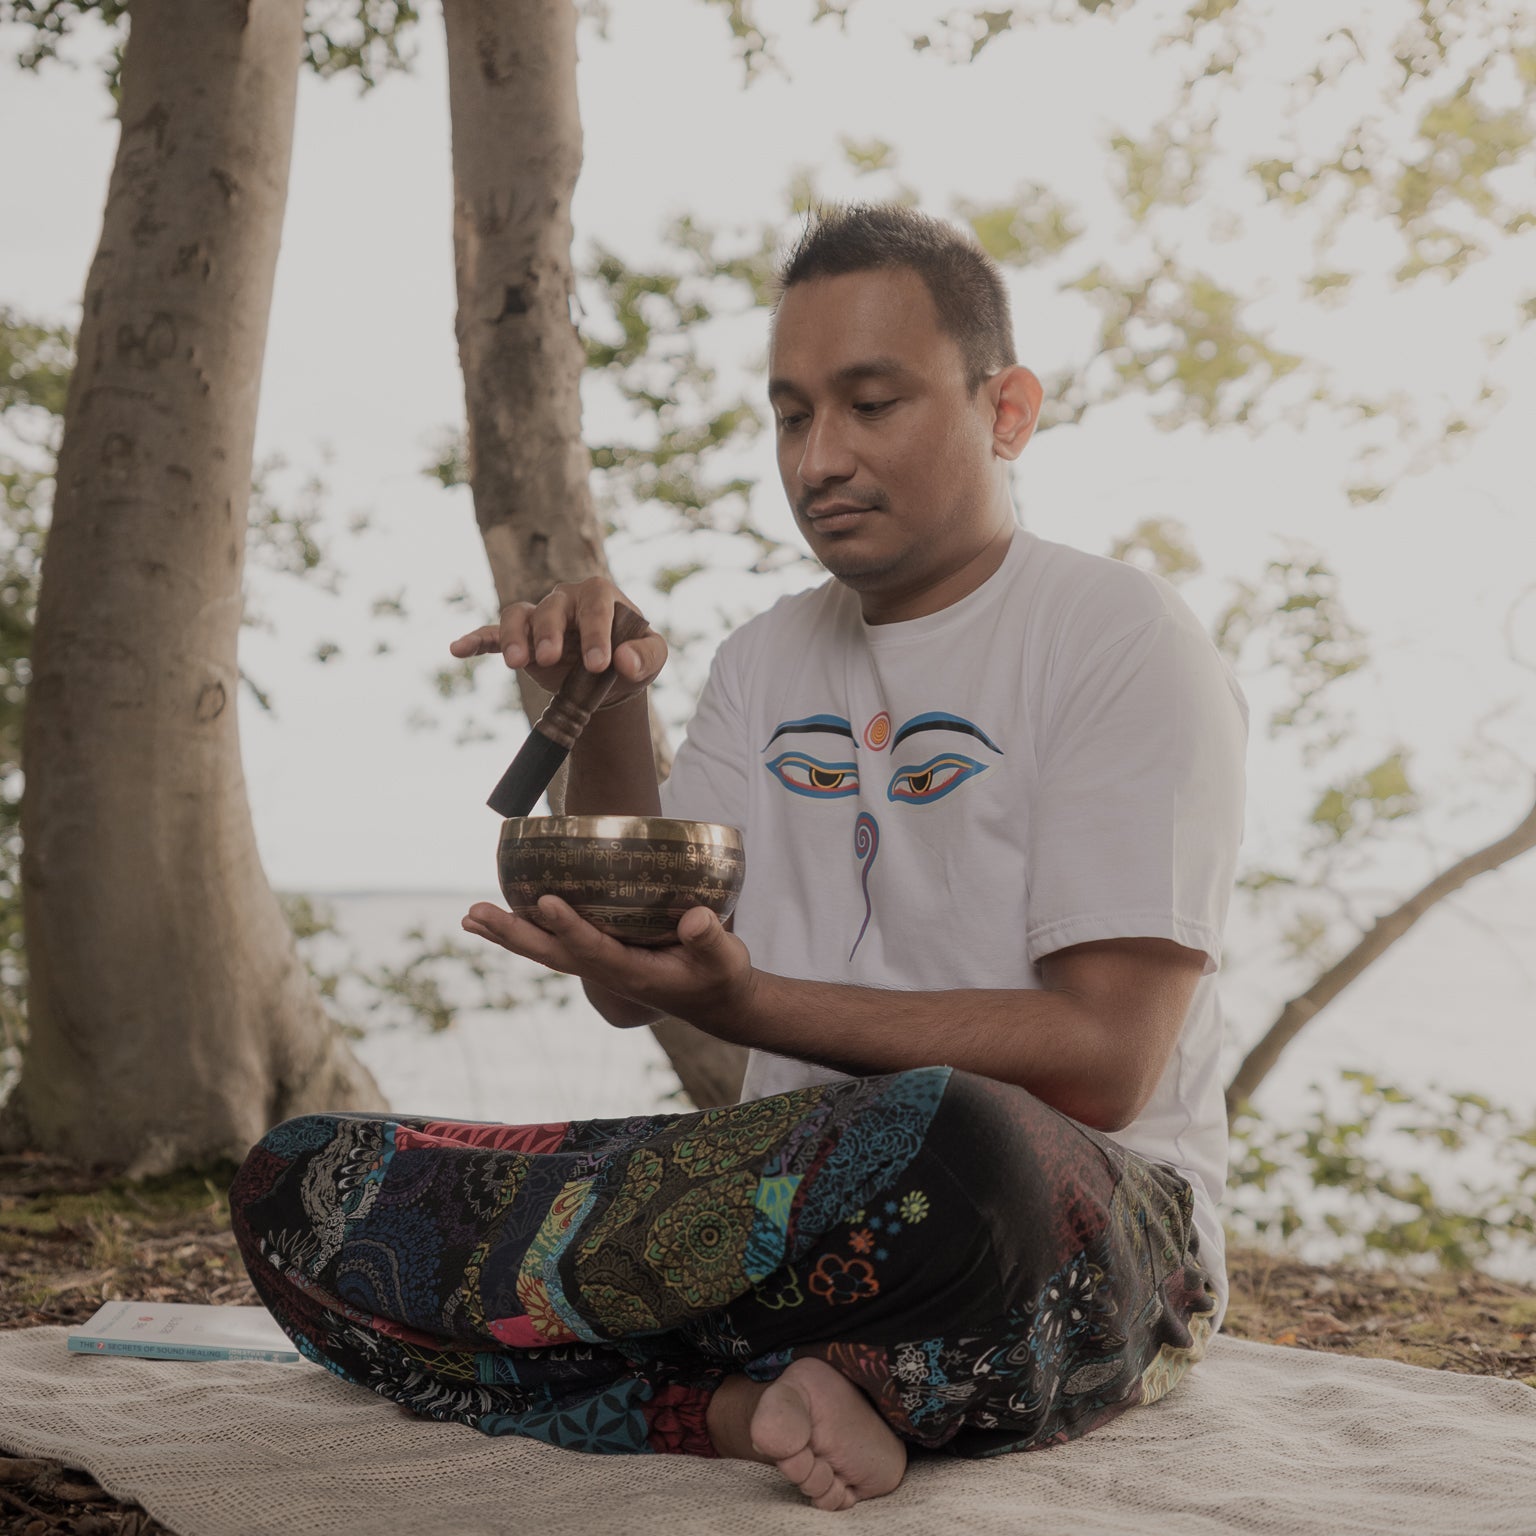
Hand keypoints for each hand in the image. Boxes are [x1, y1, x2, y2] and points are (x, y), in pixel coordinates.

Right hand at [448, 577, 665, 705]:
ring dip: (514, 637)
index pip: (596, 607)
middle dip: (549, 633)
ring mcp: (540, 617)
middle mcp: (566, 599)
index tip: (599, 665)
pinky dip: (476, 640)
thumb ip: (645, 657)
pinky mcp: (521, 639)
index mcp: (600, 596)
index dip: (596, 634)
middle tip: (548, 659)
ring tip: (515, 663)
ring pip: (519, 615)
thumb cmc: (632, 657)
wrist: (609, 676)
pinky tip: (458, 649)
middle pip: (551, 608)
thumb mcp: (652, 658)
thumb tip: (626, 661)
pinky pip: (493, 634)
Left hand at [462, 897, 755, 1037]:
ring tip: (471, 917)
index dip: (569, 928)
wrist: (716, 1001)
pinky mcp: (601, 957)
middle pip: (552, 954)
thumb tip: (696, 917)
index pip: (595, 950)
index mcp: (635, 975)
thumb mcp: (725, 959)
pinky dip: (528, 932)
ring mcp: (601, 967)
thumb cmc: (721, 976)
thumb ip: (710, 939)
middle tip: (473, 914)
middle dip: (513, 934)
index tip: (546, 901)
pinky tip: (509, 915)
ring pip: (546, 952)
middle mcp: (609, 973)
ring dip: (508, 934)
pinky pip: (556, 946)